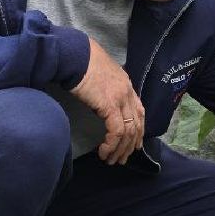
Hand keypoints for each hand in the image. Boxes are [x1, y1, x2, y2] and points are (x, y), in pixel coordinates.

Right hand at [69, 37, 143, 164]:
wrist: (75, 55)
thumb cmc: (82, 63)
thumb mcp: (100, 78)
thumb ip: (106, 92)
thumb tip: (102, 107)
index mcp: (126, 85)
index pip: (139, 112)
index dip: (138, 130)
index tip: (134, 145)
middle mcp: (128, 92)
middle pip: (137, 124)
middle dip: (131, 145)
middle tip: (122, 158)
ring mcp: (121, 99)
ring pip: (128, 131)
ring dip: (120, 149)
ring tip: (111, 160)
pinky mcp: (110, 105)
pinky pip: (116, 131)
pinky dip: (111, 144)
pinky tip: (104, 151)